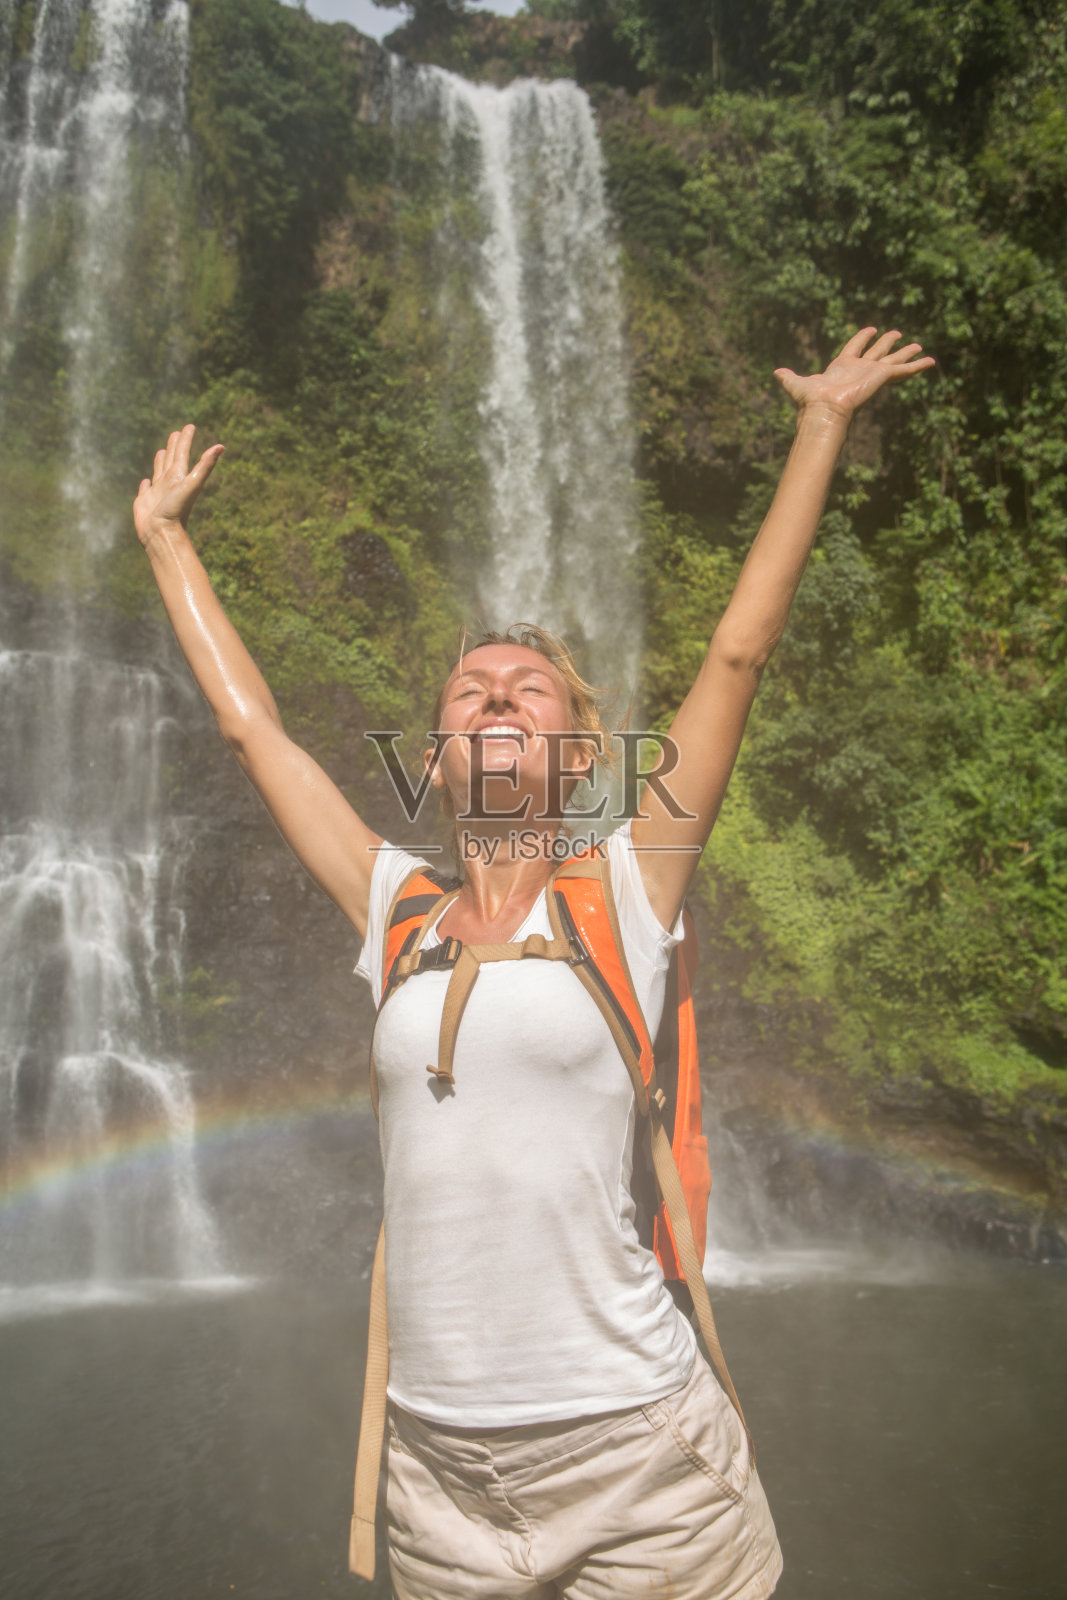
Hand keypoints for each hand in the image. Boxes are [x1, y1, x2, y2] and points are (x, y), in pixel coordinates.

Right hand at [134, 424, 223, 547]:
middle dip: (173, 446)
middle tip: (175, 433)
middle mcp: (169, 483)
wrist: (161, 534)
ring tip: (161, 452)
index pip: (182, 453)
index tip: (189, 426)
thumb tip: (221, 446)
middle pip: (171, 460)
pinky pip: (145, 489)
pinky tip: (146, 481)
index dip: (186, 440)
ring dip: (160, 461)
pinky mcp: (144, 502)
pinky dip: (145, 484)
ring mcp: (157, 493)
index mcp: (179, 477)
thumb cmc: (176, 510)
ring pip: (158, 472)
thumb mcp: (192, 484)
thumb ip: (205, 465)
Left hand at [774, 327, 934, 421]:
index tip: (871, 329)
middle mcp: (860, 369)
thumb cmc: (810, 400)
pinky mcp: (882, 377)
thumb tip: (775, 373)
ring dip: (906, 353)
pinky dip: (917, 366)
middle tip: (898, 335)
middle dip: (888, 344)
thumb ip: (788, 377)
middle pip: (878, 352)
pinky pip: (903, 370)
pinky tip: (931, 361)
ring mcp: (873, 373)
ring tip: (919, 346)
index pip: (855, 347)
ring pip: (893, 360)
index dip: (862, 338)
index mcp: (843, 366)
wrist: (824, 411)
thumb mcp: (796, 383)